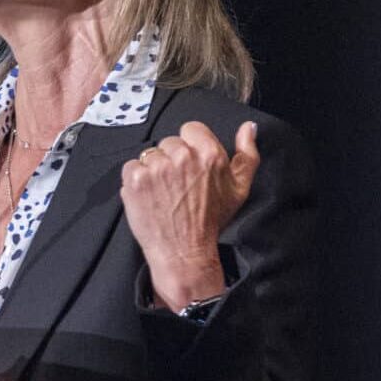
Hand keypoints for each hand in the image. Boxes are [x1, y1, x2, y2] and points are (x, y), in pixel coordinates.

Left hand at [120, 119, 259, 309]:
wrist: (184, 252)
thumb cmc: (210, 222)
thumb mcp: (239, 188)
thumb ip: (247, 154)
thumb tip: (249, 128)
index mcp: (209, 154)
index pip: (191, 129)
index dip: (189, 148)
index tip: (189, 167)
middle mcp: (183, 157)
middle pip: (169, 142)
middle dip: (171, 160)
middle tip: (177, 186)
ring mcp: (158, 168)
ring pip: (150, 154)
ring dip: (153, 171)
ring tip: (163, 193)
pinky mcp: (136, 179)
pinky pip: (131, 167)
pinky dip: (135, 181)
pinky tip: (148, 197)